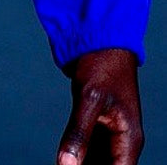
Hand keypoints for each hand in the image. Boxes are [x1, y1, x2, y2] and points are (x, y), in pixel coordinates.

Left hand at [56, 48, 143, 164]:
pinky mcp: (97, 124)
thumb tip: (65, 164)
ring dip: (81, 162)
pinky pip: (90, 148)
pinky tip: (65, 157)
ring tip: (64, 163)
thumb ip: (79, 133)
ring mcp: (110, 133)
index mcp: (129, 139)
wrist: (98, 40)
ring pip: (97, 160)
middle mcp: (123, 141)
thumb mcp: (89, 98)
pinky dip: (79, 154)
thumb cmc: (102, 65)